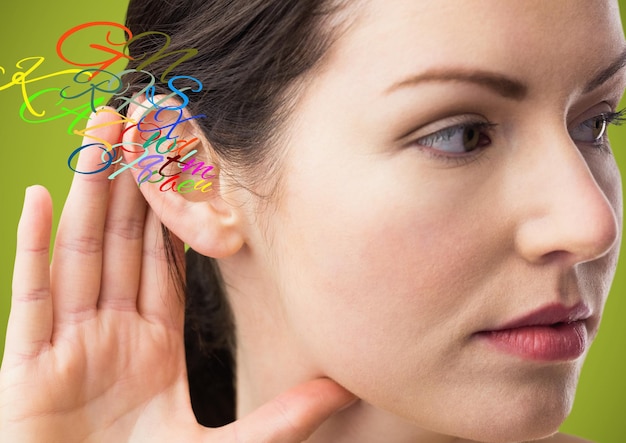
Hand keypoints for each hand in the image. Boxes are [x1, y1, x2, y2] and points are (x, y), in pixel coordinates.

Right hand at [0, 109, 354, 442]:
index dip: (169, 213)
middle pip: (121, 242)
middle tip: (141, 121)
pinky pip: (29, 298)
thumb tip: (344, 388)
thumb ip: (283, 417)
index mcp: (153, 346)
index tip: (184, 166)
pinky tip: (43, 197)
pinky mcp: (27, 370)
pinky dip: (33, 247)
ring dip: (88, 193)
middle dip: (128, 182)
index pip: (162, 262)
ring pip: (79, 253)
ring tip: (101, 134)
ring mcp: (67, 347)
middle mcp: (110, 334)